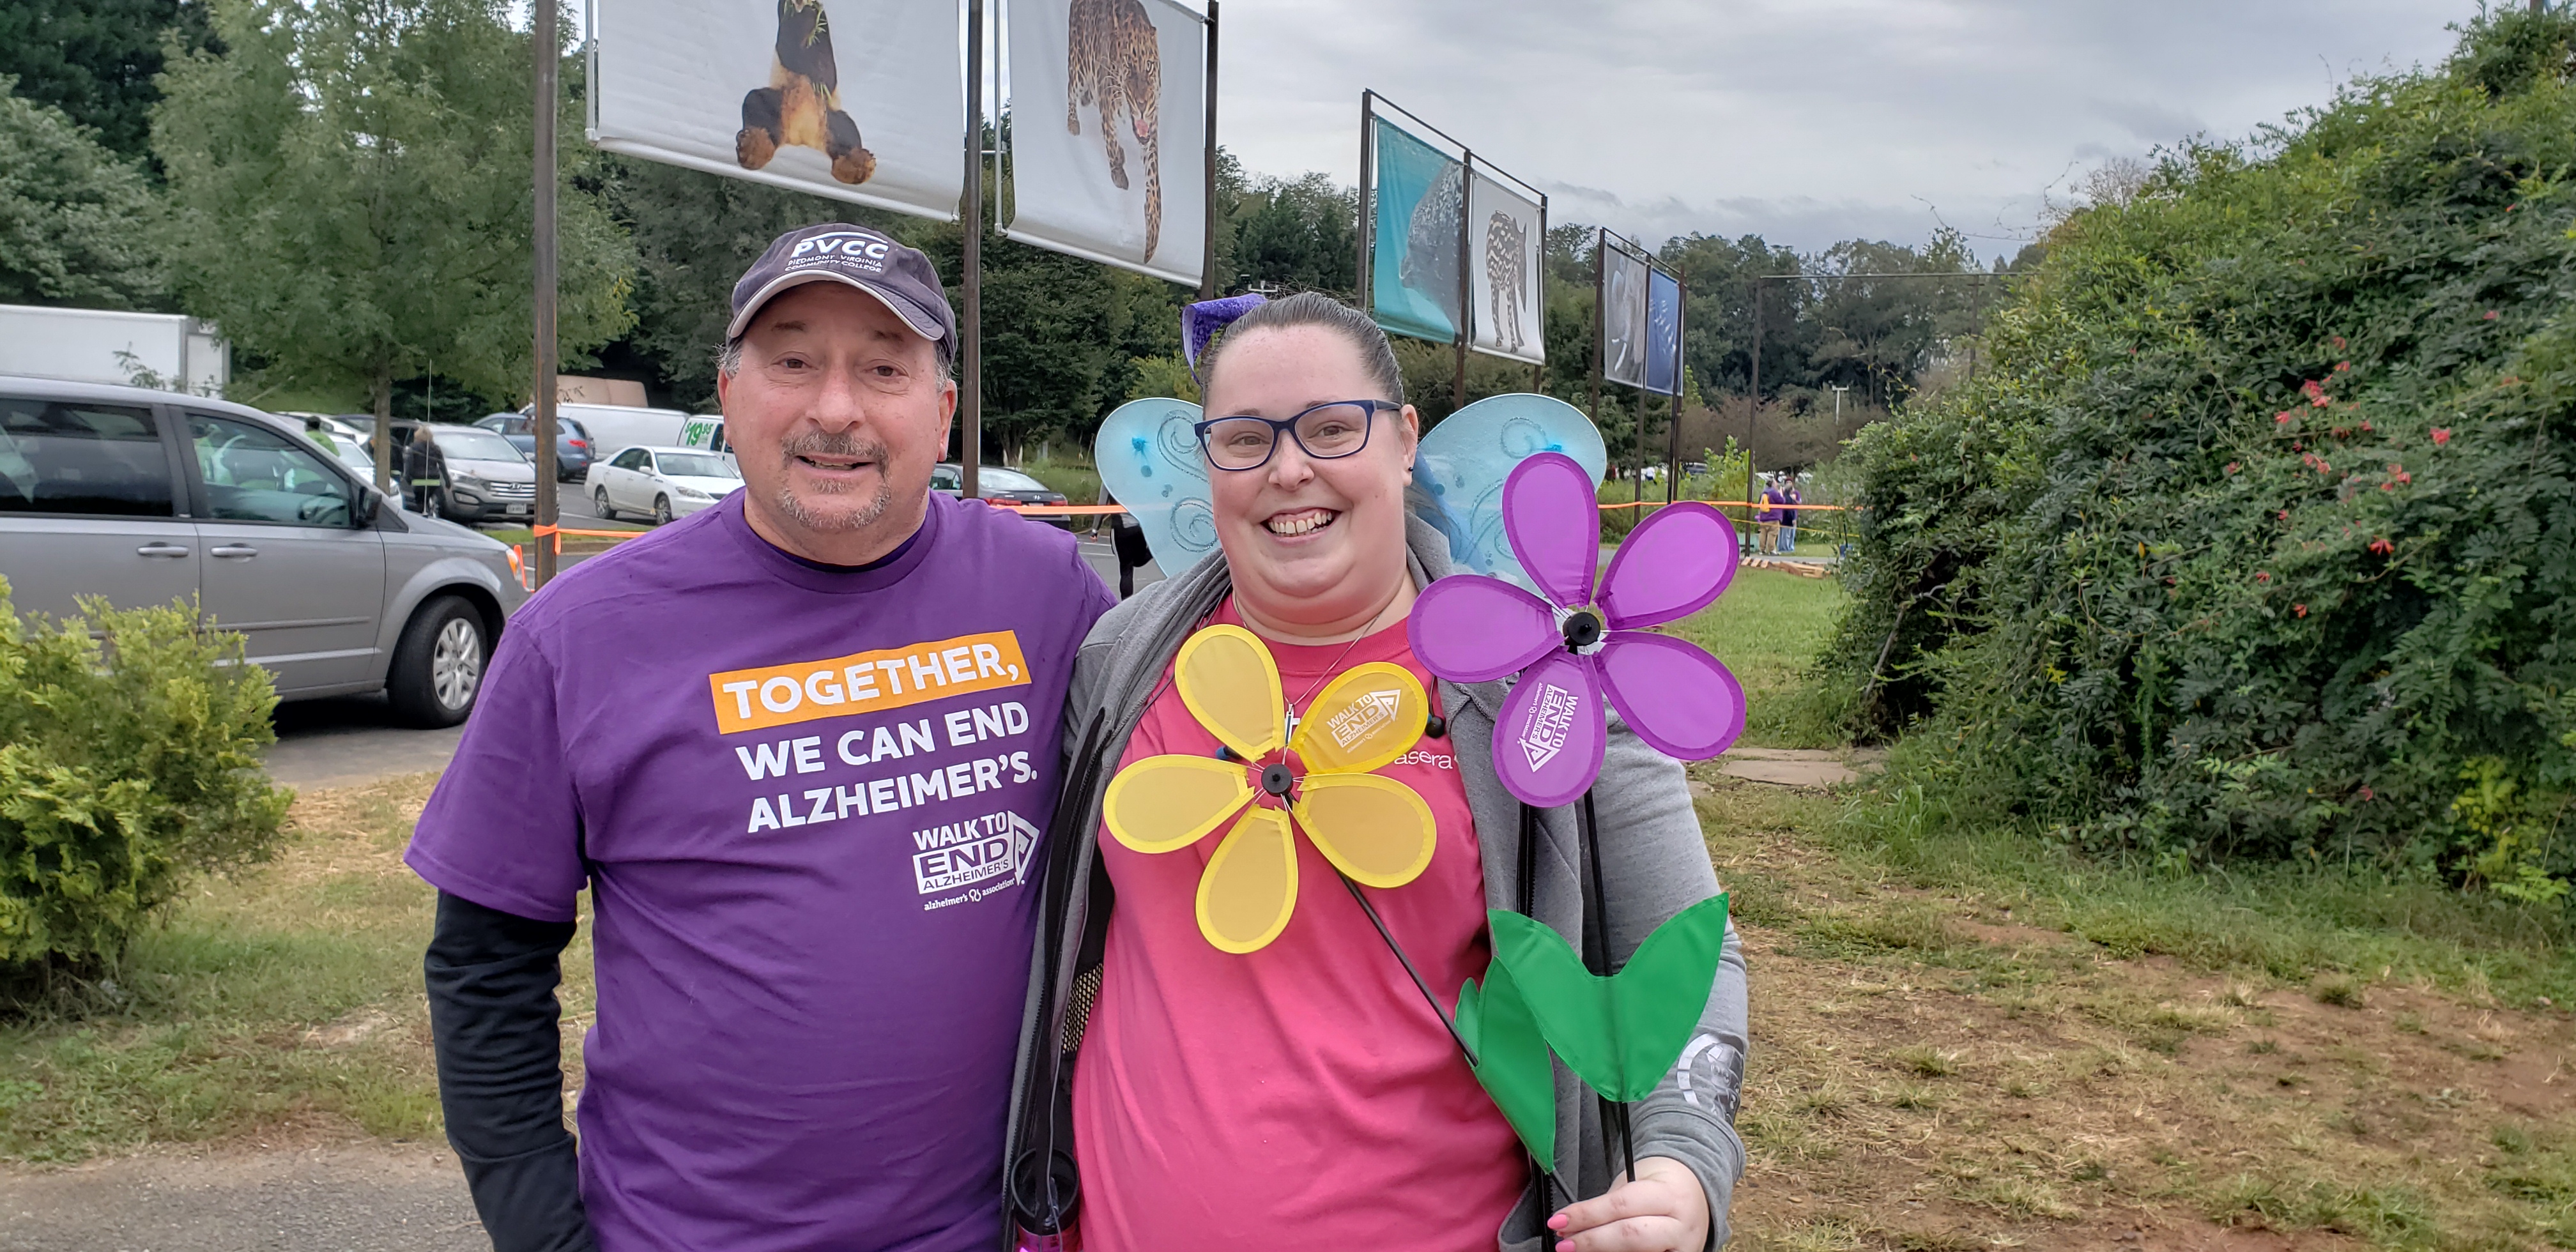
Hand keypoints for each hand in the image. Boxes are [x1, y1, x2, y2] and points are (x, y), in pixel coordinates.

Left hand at [1548, 1156, 1709, 1251]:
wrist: (1695, 1196)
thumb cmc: (1657, 1188)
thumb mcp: (1636, 1185)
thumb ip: (1608, 1207)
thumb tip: (1570, 1227)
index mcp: (1669, 1194)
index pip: (1621, 1205)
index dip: (1587, 1214)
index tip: (1558, 1221)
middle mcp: (1681, 1223)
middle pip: (1631, 1235)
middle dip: (1592, 1241)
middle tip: (1564, 1243)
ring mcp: (1685, 1248)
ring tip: (1577, 1250)